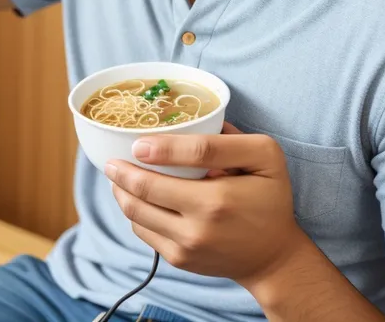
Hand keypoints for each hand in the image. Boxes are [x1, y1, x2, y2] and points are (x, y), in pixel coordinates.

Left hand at [105, 123, 304, 290]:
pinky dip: (134, 212)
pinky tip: (135, 197)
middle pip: (147, 191)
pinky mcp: (179, 259)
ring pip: (137, 214)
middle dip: (122, 173)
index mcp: (222, 195)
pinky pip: (144, 231)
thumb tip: (192, 125)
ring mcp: (186, 245)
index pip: (185, 161)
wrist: (272, 257)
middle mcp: (200, 223)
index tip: (136, 143)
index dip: (158, 149)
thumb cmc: (270, 199)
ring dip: (122, 192)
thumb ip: (231, 140)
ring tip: (118, 176)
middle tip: (111, 160)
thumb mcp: (265, 158)